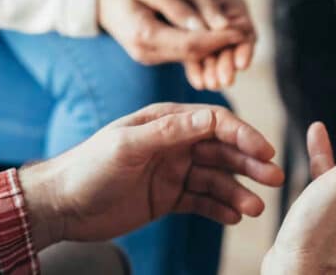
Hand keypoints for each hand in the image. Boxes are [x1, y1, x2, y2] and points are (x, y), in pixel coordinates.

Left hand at [20, 103, 283, 250]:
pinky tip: (235, 217)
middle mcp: (175, 144)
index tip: (265, 151)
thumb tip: (210, 118)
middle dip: (251, 164)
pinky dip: (220, 208)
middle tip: (275, 179)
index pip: (215, 123)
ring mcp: (174, 171)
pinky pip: (203, 201)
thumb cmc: (88, 167)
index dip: (243, 134)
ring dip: (239, 191)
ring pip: (217, 179)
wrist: (60, 205)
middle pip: (223, 151)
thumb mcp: (127, 145)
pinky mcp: (169, 198)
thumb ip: (169, 132)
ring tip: (255, 208)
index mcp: (166, 122)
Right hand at [97, 0, 253, 89]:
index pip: (191, 44)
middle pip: (194, 54)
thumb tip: (204, 27)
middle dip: (222, 47)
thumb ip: (175, 7)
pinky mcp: (155, 55)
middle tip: (248, 35)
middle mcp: (147, 53)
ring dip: (216, 49)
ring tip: (241, 37)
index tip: (243, 31)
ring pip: (191, 57)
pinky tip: (222, 39)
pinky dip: (203, 48)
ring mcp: (150, 57)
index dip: (219, 39)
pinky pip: (184, 55)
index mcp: (144, 36)